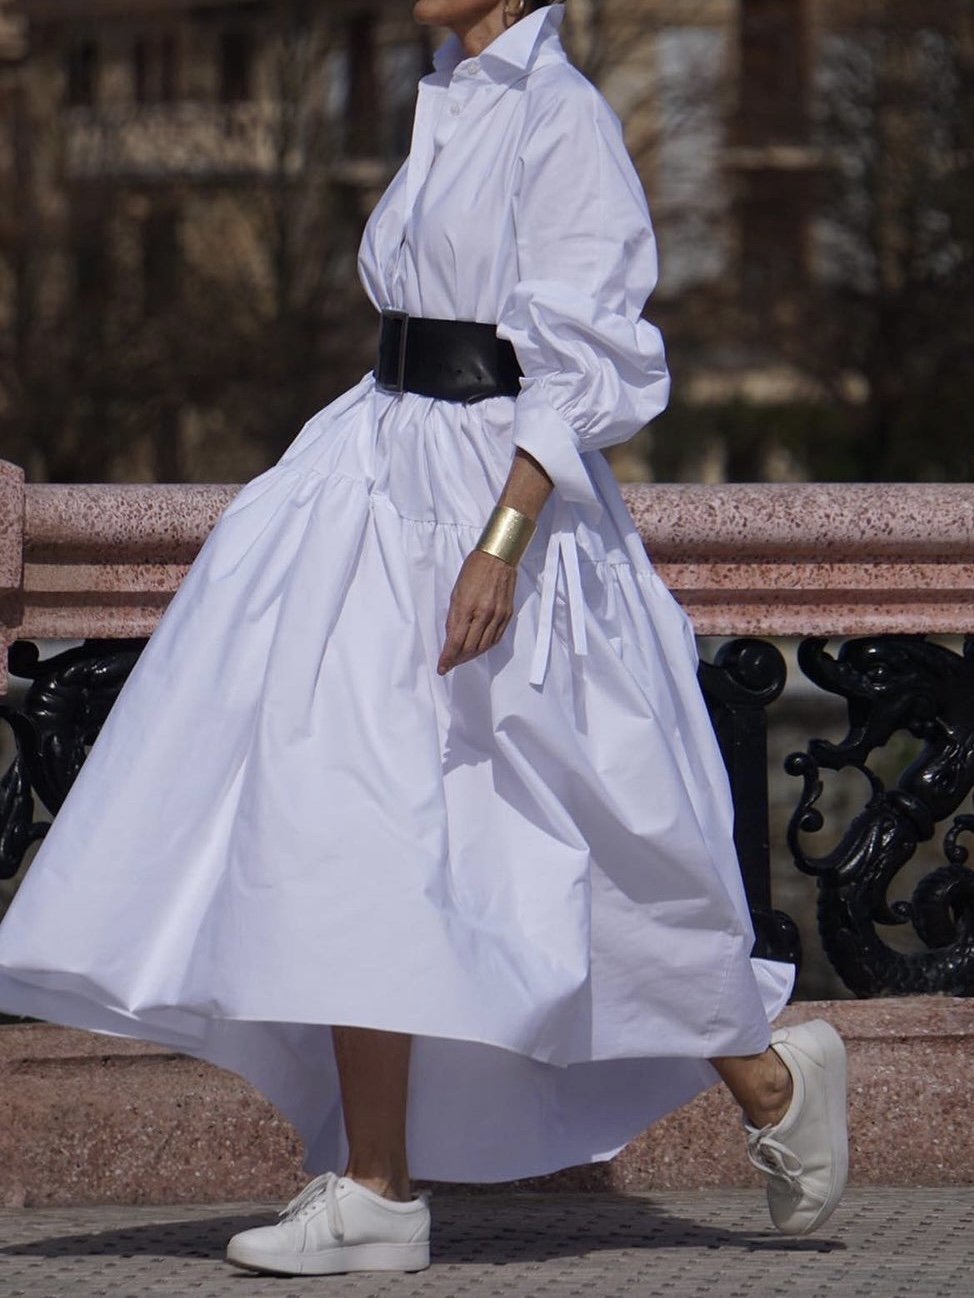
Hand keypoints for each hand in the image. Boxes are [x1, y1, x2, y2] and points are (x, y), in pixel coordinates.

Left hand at [437, 549, 516, 674]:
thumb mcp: (456, 591)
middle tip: (450, 663)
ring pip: (484, 647)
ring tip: (462, 658)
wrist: (498, 557)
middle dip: (458, 659)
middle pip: (470, 648)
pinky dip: (485, 647)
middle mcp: (484, 614)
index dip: (448, 658)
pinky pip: (496, 638)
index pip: (456, 641)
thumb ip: (454, 616)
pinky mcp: (507, 615)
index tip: (442, 668)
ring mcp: (497, 616)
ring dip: (471, 656)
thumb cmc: (473, 570)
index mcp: (467, 607)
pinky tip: (478, 648)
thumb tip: (451, 636)